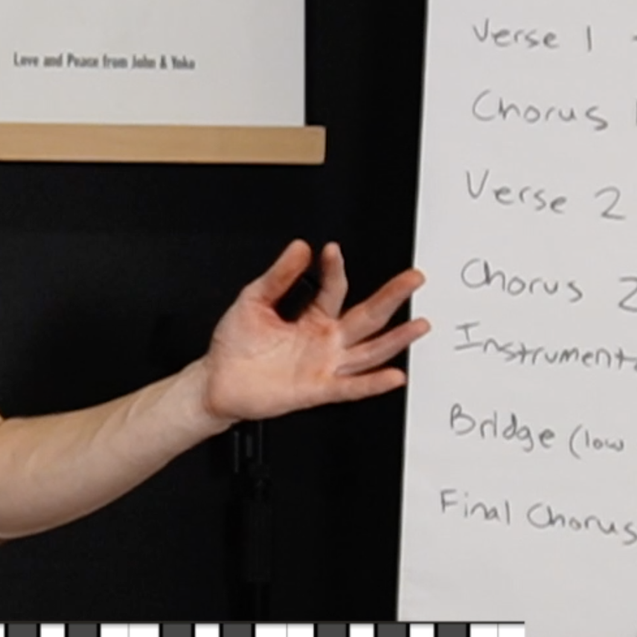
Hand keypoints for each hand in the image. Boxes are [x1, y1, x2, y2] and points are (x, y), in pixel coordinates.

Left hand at [197, 241, 428, 426]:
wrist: (218, 382)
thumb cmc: (236, 345)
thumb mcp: (253, 301)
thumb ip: (278, 277)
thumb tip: (299, 248)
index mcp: (312, 318)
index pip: (334, 289)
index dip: (335, 269)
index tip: (331, 250)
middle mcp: (325, 340)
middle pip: (367, 316)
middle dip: (392, 297)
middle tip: (414, 278)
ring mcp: (325, 365)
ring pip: (369, 351)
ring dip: (395, 339)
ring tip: (419, 324)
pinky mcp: (318, 389)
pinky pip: (351, 386)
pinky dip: (373, 383)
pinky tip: (394, 375)